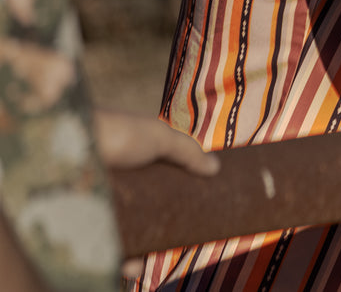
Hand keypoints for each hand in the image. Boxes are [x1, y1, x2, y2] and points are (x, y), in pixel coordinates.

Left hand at [94, 111, 220, 279]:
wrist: (70, 141)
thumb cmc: (116, 132)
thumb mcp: (160, 136)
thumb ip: (188, 151)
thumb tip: (215, 168)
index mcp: (136, 168)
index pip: (160, 190)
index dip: (177, 203)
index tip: (195, 217)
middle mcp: (119, 189)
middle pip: (145, 216)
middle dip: (160, 232)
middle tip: (179, 244)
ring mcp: (103, 208)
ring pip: (127, 235)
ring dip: (142, 250)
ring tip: (154, 259)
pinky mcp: (87, 226)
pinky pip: (104, 250)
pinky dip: (121, 260)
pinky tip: (135, 266)